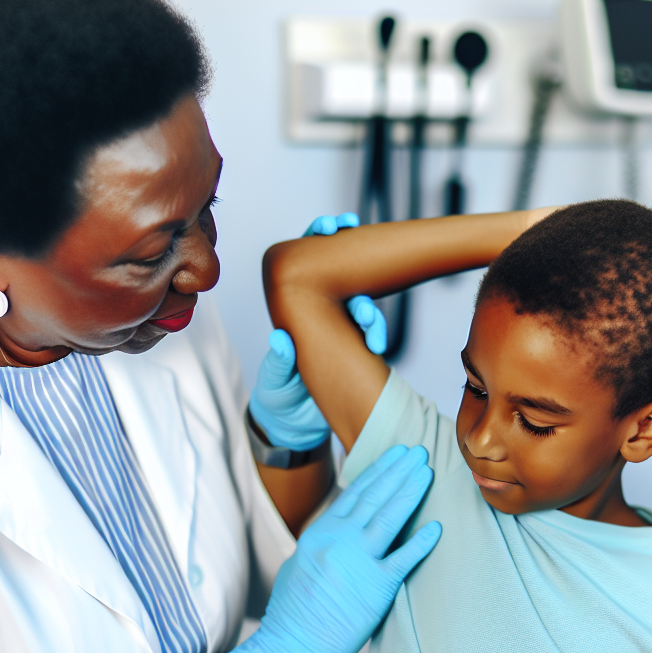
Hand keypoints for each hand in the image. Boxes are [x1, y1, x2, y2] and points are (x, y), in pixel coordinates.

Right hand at [222, 445, 440, 652]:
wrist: (291, 647)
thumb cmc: (294, 609)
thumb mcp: (302, 561)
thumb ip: (325, 539)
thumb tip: (343, 523)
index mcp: (321, 532)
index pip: (356, 492)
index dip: (379, 470)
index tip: (396, 454)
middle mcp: (340, 540)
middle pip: (376, 497)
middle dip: (399, 471)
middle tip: (419, 451)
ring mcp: (359, 562)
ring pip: (390, 517)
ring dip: (411, 491)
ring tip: (427, 472)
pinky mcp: (376, 587)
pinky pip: (405, 559)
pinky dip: (422, 542)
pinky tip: (438, 527)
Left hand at [248, 213, 384, 447]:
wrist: (296, 425)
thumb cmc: (279, 396)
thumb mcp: (275, 381)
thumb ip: (279, 363)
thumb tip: (281, 339)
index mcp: (298, 307)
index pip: (311, 263)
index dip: (322, 239)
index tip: (335, 227)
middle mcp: (323, 313)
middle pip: (344, 276)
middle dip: (359, 266)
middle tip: (356, 262)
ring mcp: (343, 330)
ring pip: (362, 306)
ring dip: (370, 313)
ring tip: (370, 329)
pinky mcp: (358, 349)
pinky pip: (371, 335)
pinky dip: (376, 335)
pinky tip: (376, 344)